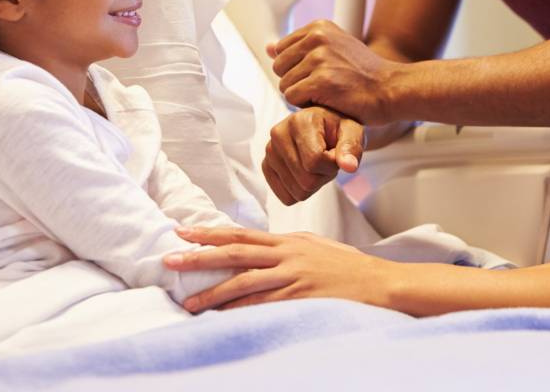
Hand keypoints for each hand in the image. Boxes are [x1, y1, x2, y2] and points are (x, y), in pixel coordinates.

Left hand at [164, 227, 391, 311]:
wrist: (379, 283)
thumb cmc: (348, 267)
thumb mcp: (316, 246)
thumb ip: (287, 247)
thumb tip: (261, 249)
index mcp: (288, 241)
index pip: (241, 234)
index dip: (209, 233)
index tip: (182, 232)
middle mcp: (286, 255)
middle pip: (234, 253)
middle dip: (199, 257)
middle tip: (170, 260)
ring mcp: (292, 277)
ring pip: (243, 282)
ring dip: (212, 292)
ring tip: (187, 303)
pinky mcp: (300, 298)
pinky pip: (262, 305)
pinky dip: (239, 311)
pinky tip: (221, 317)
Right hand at [262, 106, 362, 204]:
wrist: (324, 127)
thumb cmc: (339, 129)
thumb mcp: (353, 132)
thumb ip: (352, 148)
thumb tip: (349, 166)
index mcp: (299, 121)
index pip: (314, 162)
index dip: (331, 165)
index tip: (335, 154)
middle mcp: (279, 134)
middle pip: (306, 180)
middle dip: (323, 176)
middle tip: (327, 160)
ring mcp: (270, 151)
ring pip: (297, 191)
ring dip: (313, 183)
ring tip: (316, 164)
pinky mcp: (266, 166)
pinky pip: (286, 197)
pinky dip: (300, 190)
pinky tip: (305, 172)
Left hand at [267, 20, 400, 124]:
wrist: (391, 89)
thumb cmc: (364, 74)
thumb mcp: (333, 50)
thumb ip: (300, 47)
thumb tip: (269, 47)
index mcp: (319, 27)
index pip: (281, 50)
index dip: (296, 67)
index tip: (318, 73)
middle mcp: (317, 38)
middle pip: (279, 67)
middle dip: (296, 81)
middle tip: (322, 86)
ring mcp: (319, 58)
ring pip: (284, 84)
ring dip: (302, 95)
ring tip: (327, 93)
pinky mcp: (321, 80)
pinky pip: (292, 98)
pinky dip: (306, 105)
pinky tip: (327, 101)